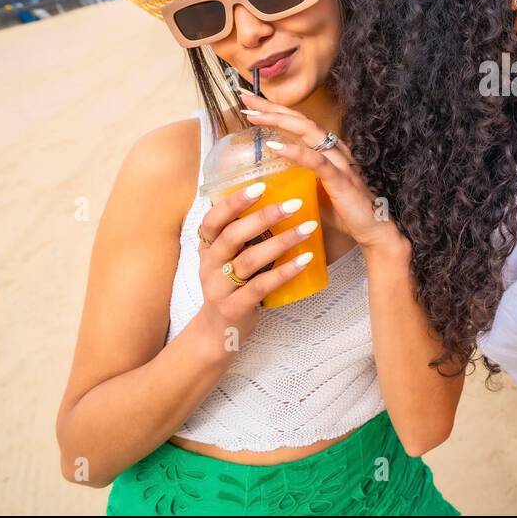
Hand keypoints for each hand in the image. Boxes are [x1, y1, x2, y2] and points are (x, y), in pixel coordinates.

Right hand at [196, 181, 319, 346]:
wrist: (218, 332)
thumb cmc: (231, 285)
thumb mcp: (228, 258)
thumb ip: (242, 235)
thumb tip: (276, 198)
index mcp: (207, 248)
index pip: (213, 219)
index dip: (234, 201)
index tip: (261, 185)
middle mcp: (209, 265)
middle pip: (233, 235)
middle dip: (264, 217)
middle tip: (294, 203)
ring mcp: (219, 288)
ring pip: (249, 260)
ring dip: (281, 241)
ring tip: (309, 227)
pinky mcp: (234, 307)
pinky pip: (261, 286)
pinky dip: (285, 271)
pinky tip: (306, 259)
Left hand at [237, 92, 408, 258]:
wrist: (375, 231)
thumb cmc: (347, 212)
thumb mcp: (318, 191)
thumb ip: (302, 178)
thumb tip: (275, 177)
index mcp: (330, 150)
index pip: (300, 123)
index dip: (276, 111)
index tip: (251, 103)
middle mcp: (336, 150)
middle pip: (301, 120)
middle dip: (272, 108)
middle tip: (246, 98)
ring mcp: (340, 162)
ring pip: (308, 132)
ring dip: (279, 121)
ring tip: (254, 116)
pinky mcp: (341, 179)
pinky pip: (316, 161)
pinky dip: (294, 151)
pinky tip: (274, 146)